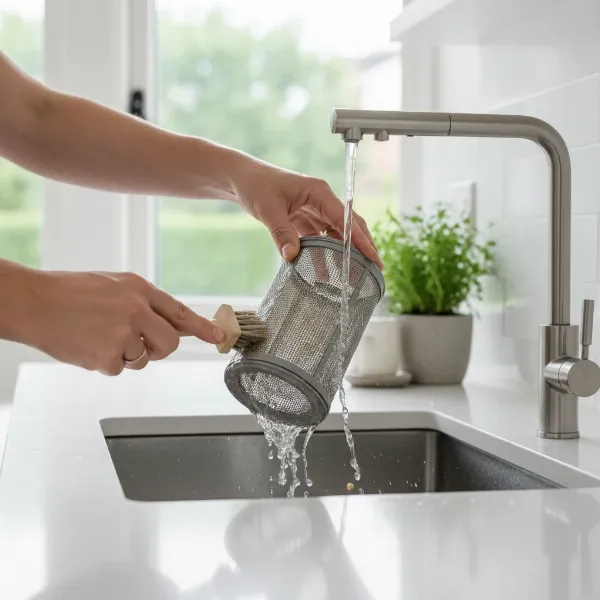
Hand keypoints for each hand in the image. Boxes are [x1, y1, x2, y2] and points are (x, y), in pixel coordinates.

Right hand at [19, 271, 223, 375]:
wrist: (34, 303)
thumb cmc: (69, 292)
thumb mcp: (113, 286)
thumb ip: (142, 303)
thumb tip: (167, 323)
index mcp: (139, 289)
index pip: (179, 311)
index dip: (202, 327)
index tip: (218, 337)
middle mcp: (137, 310)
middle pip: (169, 343)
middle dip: (159, 349)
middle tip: (142, 346)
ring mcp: (123, 334)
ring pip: (142, 359)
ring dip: (125, 354)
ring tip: (98, 336)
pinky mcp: (107, 357)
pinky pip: (118, 368)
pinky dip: (105, 362)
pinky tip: (87, 345)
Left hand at [230, 157, 382, 268]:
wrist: (241, 179)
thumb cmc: (256, 184)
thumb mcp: (267, 209)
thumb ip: (281, 233)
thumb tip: (292, 257)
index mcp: (318, 192)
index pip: (345, 217)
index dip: (359, 238)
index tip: (372, 256)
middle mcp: (321, 201)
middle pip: (349, 225)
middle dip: (363, 246)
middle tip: (376, 268)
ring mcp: (314, 211)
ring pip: (337, 234)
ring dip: (346, 252)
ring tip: (357, 273)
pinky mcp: (305, 220)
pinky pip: (320, 239)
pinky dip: (325, 253)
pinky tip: (327, 270)